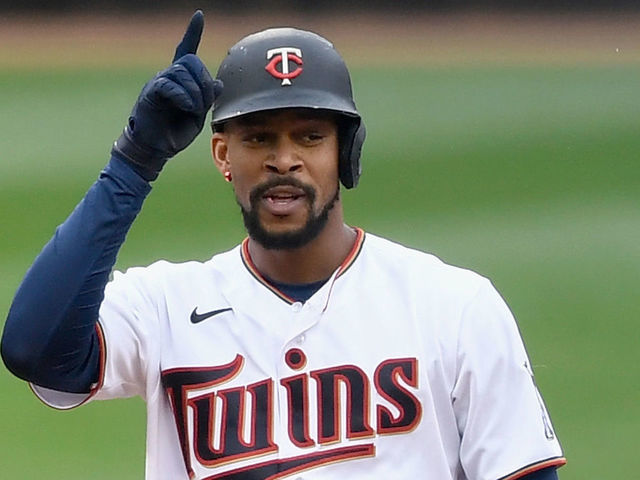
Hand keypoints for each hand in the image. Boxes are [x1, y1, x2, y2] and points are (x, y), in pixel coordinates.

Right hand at [112, 11, 219, 180]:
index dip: (192, 33)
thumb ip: (208, 98)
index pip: (187, 50)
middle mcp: (168, 76)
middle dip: (204, 81)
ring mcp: (159, 82)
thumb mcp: (198, 115)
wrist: (155, 148)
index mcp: (181, 80)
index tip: (199, 16)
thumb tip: (219, 83)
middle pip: (192, 61)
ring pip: (183, 72)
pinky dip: (183, 96)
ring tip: (194, 110)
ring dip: (195, 92)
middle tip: (203, 104)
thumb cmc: (175, 132)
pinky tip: (187, 107)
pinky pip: (169, 85)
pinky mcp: (151, 92)